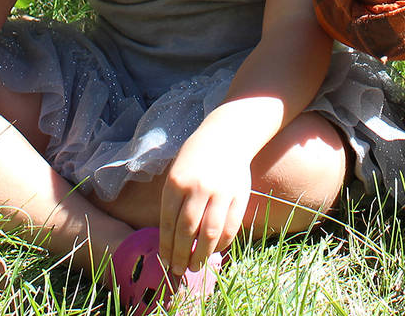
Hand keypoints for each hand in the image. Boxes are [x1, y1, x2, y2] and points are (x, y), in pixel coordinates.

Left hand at [158, 127, 250, 278]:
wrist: (227, 136)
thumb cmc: (196, 157)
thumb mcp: (177, 173)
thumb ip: (173, 201)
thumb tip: (170, 238)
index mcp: (177, 182)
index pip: (168, 222)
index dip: (166, 245)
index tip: (165, 260)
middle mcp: (197, 188)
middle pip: (187, 231)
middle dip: (180, 254)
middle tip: (178, 269)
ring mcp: (220, 193)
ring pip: (209, 233)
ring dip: (201, 255)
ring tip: (195, 266)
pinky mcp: (238, 197)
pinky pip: (229, 227)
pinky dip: (221, 243)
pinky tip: (214, 251)